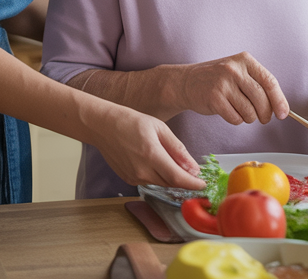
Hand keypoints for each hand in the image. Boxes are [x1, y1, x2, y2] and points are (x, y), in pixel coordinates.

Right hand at [91, 106, 205, 190]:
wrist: (103, 126)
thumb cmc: (130, 122)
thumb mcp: (160, 128)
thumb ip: (178, 149)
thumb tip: (193, 167)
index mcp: (151, 155)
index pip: (178, 178)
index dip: (193, 184)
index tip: (204, 185)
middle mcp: (142, 170)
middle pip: (171, 183)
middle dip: (185, 180)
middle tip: (194, 173)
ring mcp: (133, 177)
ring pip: (161, 183)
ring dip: (172, 178)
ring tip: (174, 163)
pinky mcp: (128, 179)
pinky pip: (150, 181)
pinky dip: (158, 176)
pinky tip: (156, 163)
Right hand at [176, 52, 289, 125]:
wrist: (187, 82)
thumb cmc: (218, 79)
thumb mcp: (239, 72)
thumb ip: (258, 84)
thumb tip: (280, 107)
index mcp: (245, 60)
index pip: (269, 81)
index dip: (279, 100)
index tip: (283, 113)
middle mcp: (234, 69)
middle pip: (261, 99)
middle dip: (265, 114)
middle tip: (263, 118)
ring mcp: (223, 83)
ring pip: (249, 112)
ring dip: (249, 117)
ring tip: (240, 110)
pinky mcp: (214, 98)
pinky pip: (235, 118)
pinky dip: (236, 119)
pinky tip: (228, 111)